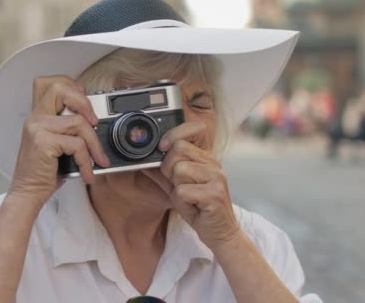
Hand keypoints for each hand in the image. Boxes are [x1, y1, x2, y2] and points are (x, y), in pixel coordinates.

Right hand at [8, 76, 109, 207]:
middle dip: (84, 102)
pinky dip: (87, 160)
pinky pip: (77, 144)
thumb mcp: (57, 145)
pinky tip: (87, 173)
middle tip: (94, 122)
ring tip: (98, 160)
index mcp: (37, 116)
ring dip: (94, 144)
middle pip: (60, 88)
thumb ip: (67, 128)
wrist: (27, 194)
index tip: (84, 104)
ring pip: (78, 122)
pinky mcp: (43, 142)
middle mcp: (35, 118)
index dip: (70, 85)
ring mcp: (37, 128)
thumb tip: (94, 120)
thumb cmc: (44, 173)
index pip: (48, 83)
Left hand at [143, 121, 239, 249]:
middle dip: (169, 169)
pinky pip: (182, 191)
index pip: (192, 130)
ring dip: (177, 188)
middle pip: (178, 150)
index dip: (173, 136)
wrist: (220, 233)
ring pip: (179, 170)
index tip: (161, 147)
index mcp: (206, 159)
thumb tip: (144, 161)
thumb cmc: (200, 210)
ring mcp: (216, 177)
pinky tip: (194, 206)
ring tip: (189, 197)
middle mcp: (214, 164)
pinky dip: (182, 202)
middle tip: (179, 186)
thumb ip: (162, 174)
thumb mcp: (177, 189)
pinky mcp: (215, 194)